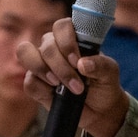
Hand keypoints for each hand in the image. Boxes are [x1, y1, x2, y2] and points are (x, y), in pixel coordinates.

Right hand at [16, 16, 127, 136]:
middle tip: (77, 85)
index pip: (61, 26)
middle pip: (46, 45)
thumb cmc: (104, 84)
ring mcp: (41, 64)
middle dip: (60, 66)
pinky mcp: (34, 83)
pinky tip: (54, 94)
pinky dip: (41, 89)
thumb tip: (82, 64)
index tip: (77, 61)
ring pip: (27, 55)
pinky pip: (29, 81)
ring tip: (59, 85)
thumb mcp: (110, 74)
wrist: (99, 110)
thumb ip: (101, 65)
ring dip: (44, 71)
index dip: (66, 42)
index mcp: (72, 38)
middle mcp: (53, 47)